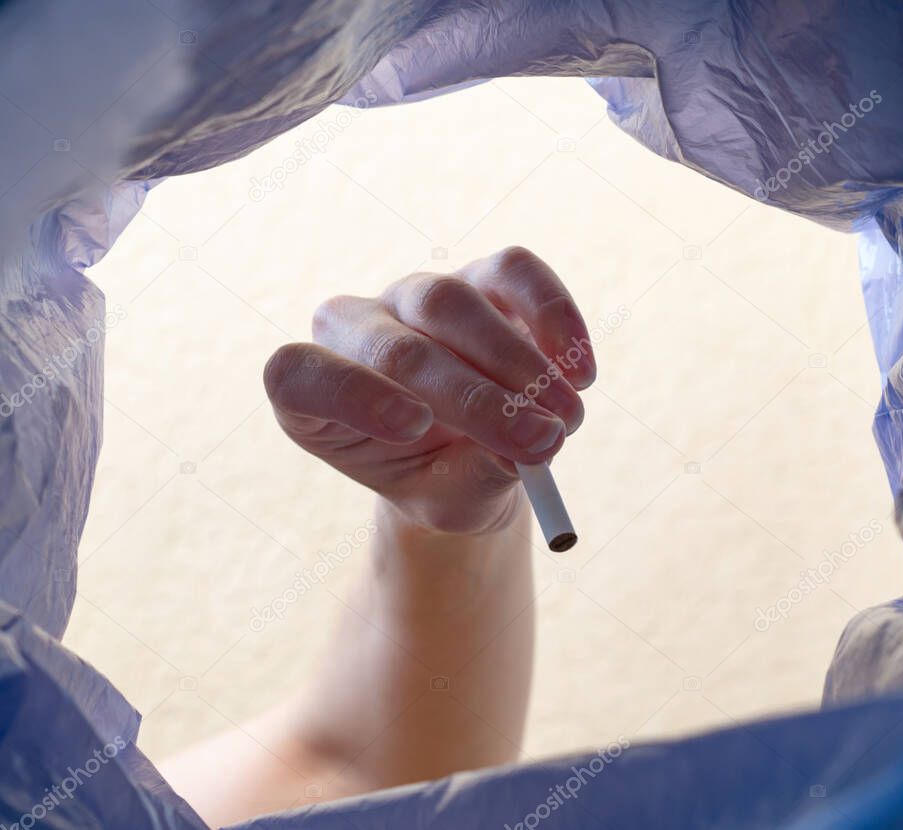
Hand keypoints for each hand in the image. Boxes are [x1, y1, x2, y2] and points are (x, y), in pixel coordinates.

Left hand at [263, 247, 595, 535]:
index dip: (353, 394)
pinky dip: (552, 313)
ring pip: (450, 302)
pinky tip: (580, 367)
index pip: (298, 375)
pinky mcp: (477, 276)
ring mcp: (414, 296)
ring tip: (567, 420)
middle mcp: (354, 333)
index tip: (416, 429)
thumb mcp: (448, 504)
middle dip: (475, 397)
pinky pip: (509, 271)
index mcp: (314, 398)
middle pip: (396, 346)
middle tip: (541, 441)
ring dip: (519, 364)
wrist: (474, 454)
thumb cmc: (441, 482)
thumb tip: (524, 451)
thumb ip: (473, 484)